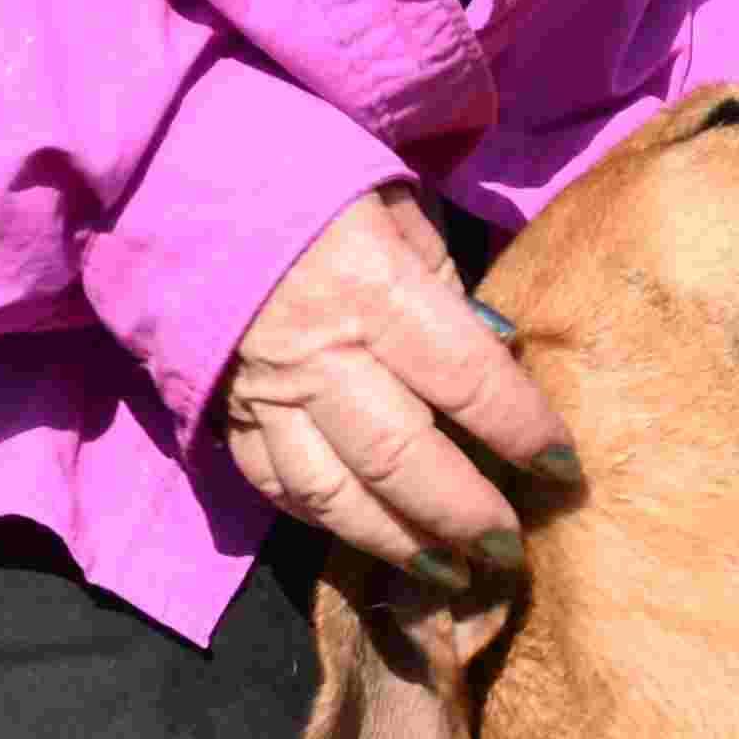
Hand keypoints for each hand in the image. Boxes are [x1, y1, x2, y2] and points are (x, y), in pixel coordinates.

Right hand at [220, 188, 578, 585]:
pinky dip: (326, 521)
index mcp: (370, 287)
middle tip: (511, 551)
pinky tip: (369, 535)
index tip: (566, 471)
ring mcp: (263, 390)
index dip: (524, 433)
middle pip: (404, 462)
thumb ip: (444, 285)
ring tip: (450, 572)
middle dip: (465, 516)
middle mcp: (317, 352)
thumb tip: (495, 357)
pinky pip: (278, 486)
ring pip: (335, 496)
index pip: (468, 382)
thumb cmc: (305, 171)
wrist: (173, 166)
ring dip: (398, 543)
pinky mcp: (224, 411)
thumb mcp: (394, 202)